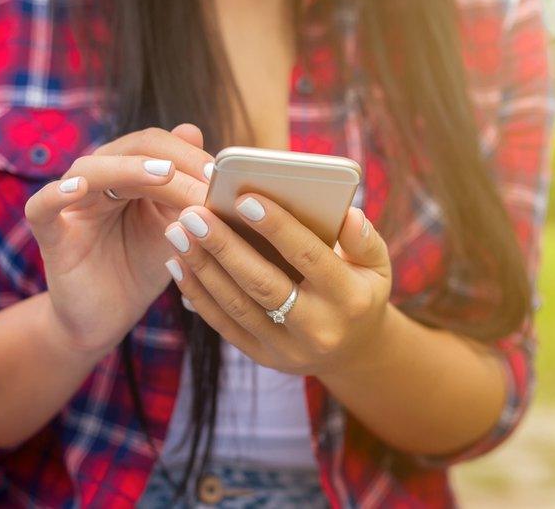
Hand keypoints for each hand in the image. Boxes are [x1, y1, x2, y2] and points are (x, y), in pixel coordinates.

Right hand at [25, 124, 213, 356]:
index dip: (191, 155)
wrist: (106, 317)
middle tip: (207, 176)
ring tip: (163, 174)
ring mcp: (71, 203)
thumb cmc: (141, 266)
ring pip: (91, 169)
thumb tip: (195, 131)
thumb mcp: (174, 227)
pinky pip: (42, 206)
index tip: (223, 177)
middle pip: (130, 149)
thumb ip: (184, 187)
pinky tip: (77, 188)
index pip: (158, 146)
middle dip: (173, 160)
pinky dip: (56, 194)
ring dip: (129, 169)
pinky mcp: (51, 234)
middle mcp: (98, 179)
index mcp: (129, 173)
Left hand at [163, 194, 392, 375]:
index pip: (309, 257)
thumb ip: (363, 239)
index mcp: (349, 299)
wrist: (353, 352)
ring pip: (236, 305)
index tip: (245, 198)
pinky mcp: (263, 357)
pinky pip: (224, 324)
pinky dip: (198, 294)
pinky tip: (178, 263)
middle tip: (194, 214)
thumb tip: (346, 214)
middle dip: (224, 247)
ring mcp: (287, 348)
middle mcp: (318, 328)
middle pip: (263, 284)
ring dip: (202, 268)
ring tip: (177, 232)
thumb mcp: (377, 266)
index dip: (278, 228)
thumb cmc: (360, 291)